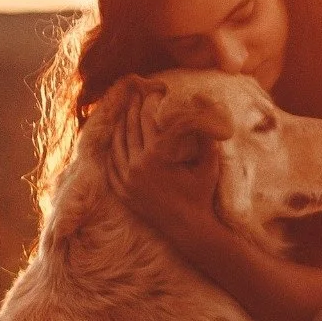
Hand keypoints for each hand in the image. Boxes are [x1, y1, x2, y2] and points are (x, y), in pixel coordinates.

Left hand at [108, 88, 221, 243]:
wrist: (189, 229)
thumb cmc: (202, 195)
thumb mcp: (209, 164)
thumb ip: (207, 137)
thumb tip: (207, 109)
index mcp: (158, 156)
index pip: (150, 119)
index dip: (151, 102)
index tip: (154, 91)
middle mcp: (138, 166)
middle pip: (131, 128)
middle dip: (133, 108)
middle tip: (136, 94)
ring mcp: (127, 180)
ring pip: (118, 144)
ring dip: (120, 125)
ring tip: (125, 112)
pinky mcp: (123, 192)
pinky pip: (111, 165)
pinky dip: (112, 150)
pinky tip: (116, 139)